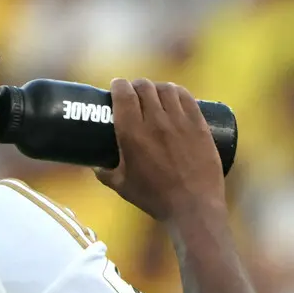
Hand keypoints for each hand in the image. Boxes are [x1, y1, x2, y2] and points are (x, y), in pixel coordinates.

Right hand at [93, 78, 224, 223]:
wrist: (193, 207)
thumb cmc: (155, 199)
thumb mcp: (122, 187)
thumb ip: (105, 174)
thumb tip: (93, 166)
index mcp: (132, 134)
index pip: (124, 94)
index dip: (119, 85)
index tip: (117, 86)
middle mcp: (156, 122)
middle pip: (144, 87)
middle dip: (137, 86)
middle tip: (135, 93)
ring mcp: (180, 122)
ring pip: (167, 89)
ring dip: (157, 88)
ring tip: (156, 95)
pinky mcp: (200, 126)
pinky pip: (188, 98)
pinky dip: (178, 92)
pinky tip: (175, 96)